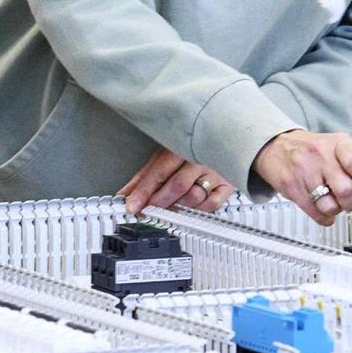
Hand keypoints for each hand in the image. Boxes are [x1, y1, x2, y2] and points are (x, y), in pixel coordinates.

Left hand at [117, 146, 234, 214]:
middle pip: (177, 184)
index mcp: (180, 147)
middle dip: (159, 202)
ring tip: (168, 208)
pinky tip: (189, 208)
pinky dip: (197, 210)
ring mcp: (215, 172)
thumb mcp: (164, 157)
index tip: (132, 205)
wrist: (225, 141)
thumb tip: (123, 195)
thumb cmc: (190, 150)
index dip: (144, 191)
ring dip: (177, 206)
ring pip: (194, 196)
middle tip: (148, 211)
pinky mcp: (227, 185)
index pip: (159, 171)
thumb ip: (144, 177)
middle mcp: (199, 158)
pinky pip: (211, 205)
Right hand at [251, 130, 351, 226]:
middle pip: (345, 190)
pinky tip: (320, 206)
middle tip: (348, 201)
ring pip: (329, 206)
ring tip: (329, 199)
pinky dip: (323, 217)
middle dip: (350, 203)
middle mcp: (320, 154)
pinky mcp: (291, 186)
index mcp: (338, 143)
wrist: (276, 146)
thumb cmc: (314, 150)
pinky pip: (315, 213)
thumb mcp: (337, 148)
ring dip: (334, 209)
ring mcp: (303, 170)